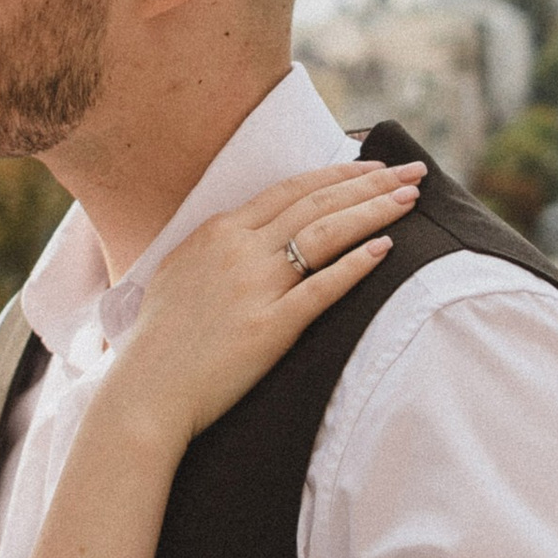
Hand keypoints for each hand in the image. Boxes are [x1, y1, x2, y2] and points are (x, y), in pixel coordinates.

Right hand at [109, 158, 422, 452]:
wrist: (145, 390)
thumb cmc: (159, 339)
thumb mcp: (178, 271)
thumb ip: (215, 246)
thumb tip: (245, 232)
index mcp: (218, 231)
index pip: (291, 189)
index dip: (338, 173)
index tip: (373, 166)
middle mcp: (239, 249)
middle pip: (318, 202)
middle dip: (371, 182)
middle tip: (413, 171)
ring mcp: (254, 286)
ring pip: (326, 234)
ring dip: (373, 211)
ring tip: (411, 199)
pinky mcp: (269, 327)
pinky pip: (321, 288)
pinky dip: (355, 265)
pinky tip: (386, 249)